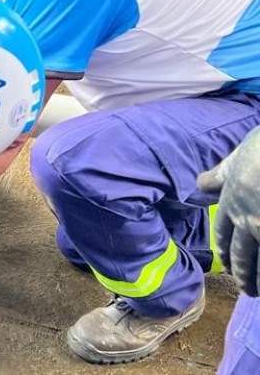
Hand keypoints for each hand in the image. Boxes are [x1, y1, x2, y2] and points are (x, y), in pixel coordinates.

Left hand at [197, 127, 259, 296]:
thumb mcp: (237, 159)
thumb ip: (220, 175)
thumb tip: (200, 184)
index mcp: (231, 203)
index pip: (223, 233)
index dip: (224, 249)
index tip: (225, 263)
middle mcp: (247, 221)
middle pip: (242, 254)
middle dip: (242, 273)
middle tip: (245, 289)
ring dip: (259, 280)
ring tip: (258, 293)